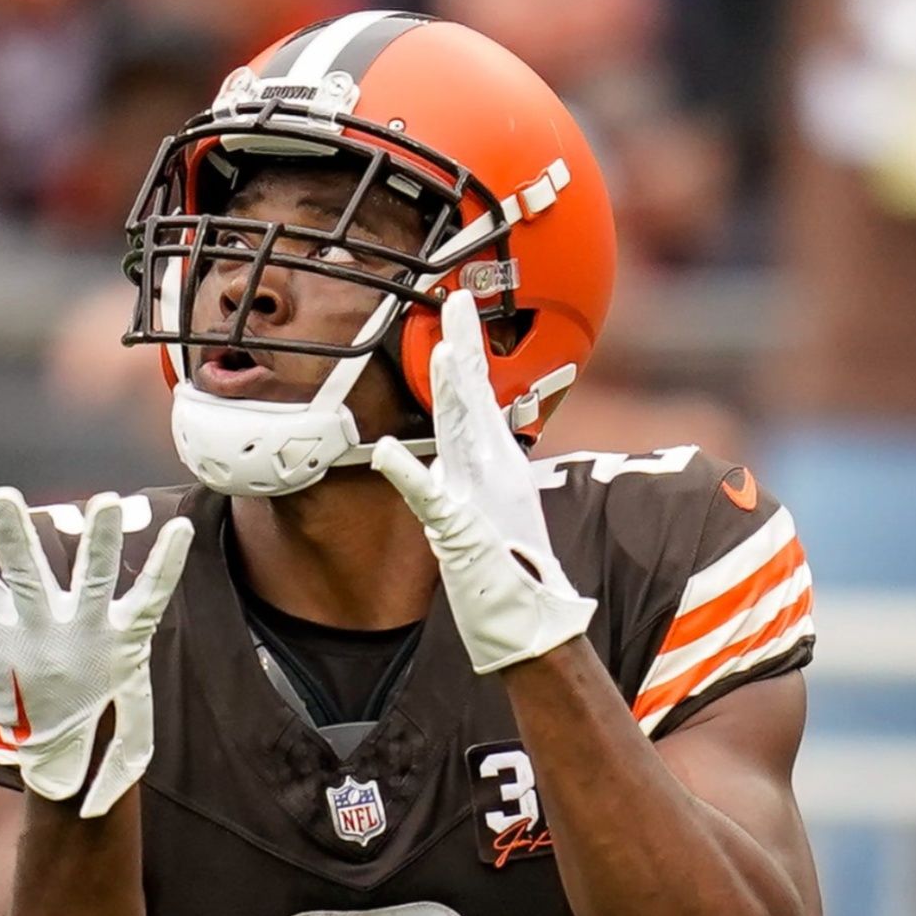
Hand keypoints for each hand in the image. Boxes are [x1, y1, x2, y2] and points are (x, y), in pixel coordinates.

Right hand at [0, 488, 191, 816]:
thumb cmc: (18, 705)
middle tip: (3, 496)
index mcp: (7, 632)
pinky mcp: (129, 638)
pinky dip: (167, 563)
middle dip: (16, 538)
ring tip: (104, 500)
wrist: (72, 757)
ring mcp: (90, 633)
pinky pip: (151, 596)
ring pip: (94, 579)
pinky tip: (181, 527)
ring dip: (99, 541)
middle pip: (27, 576)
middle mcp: (46, 628)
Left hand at [370, 289, 594, 675]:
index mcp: (491, 462)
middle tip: (455, 299)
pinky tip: (386, 452)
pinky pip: (430, 498)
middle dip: (463, 346)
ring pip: (461, 433)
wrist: (529, 617)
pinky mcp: (460, 529)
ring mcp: (477, 496)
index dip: (465, 350)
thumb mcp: (480, 511)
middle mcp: (489, 469)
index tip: (455, 307)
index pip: (476, 395)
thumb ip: (458, 481)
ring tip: (444, 350)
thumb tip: (438, 461)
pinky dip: (408, 474)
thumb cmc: (504, 567)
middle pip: (473, 398)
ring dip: (453, 391)